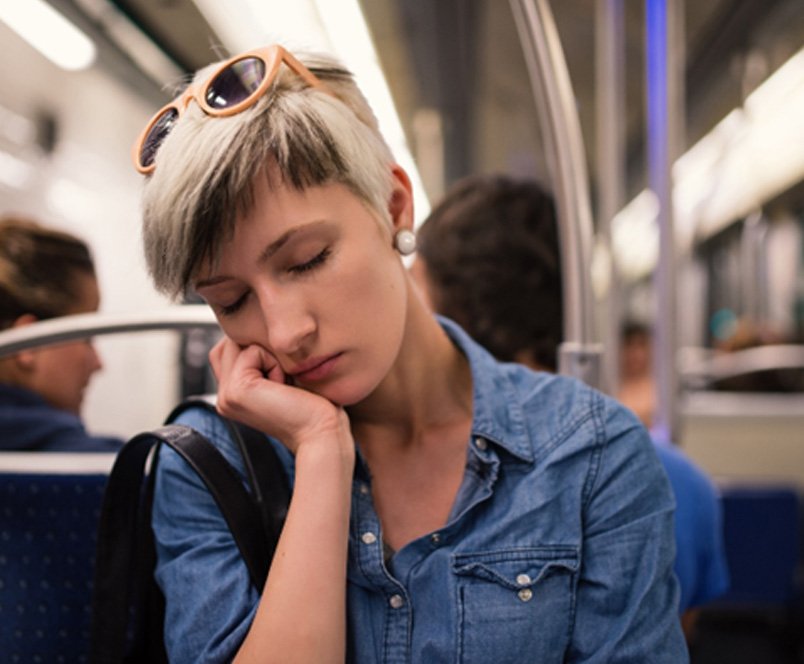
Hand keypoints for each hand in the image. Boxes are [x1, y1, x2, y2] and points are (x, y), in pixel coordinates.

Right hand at [209, 337, 350, 456]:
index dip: (262, 350)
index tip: (284, 381)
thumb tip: (256, 322)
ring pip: (241, 342)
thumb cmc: (313, 403)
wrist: (322, 431)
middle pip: (234, 340)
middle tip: (285, 383)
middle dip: (265, 350)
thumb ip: (262, 354)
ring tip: (283, 385)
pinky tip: (283, 387)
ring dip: (271, 356)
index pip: (233, 345)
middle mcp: (223, 395)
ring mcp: (226, 396)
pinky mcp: (236, 392)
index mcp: (231, 392)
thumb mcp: (283, 373)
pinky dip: (275, 362)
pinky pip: (252, 351)